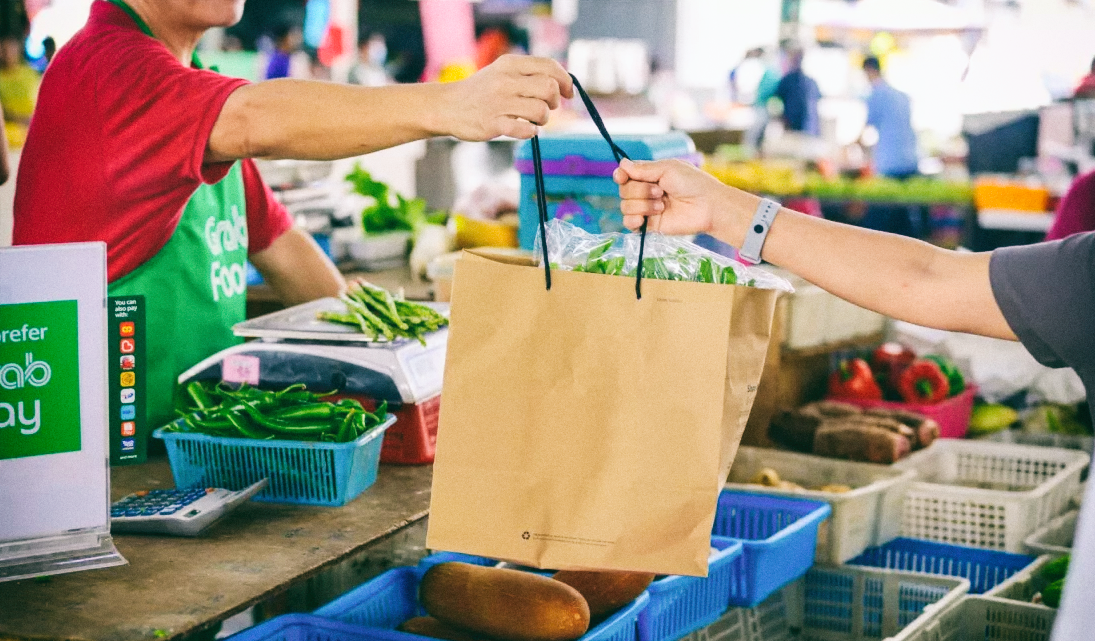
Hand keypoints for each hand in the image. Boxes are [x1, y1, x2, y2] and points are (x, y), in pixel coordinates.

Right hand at [444, 55, 573, 140]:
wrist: (447, 106)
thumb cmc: (481, 92)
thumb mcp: (502, 72)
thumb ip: (528, 74)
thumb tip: (562, 84)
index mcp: (510, 64)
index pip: (549, 66)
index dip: (565, 80)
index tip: (568, 93)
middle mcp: (505, 80)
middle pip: (549, 88)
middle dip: (554, 102)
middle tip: (546, 108)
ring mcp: (499, 102)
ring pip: (541, 110)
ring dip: (543, 119)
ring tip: (532, 120)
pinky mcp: (493, 124)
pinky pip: (526, 130)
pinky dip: (531, 131)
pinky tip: (524, 129)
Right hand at [614, 159, 751, 237]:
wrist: (707, 206)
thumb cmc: (692, 183)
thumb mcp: (667, 169)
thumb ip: (643, 168)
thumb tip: (621, 164)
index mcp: (650, 176)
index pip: (624, 175)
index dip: (620, 176)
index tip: (622, 177)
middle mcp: (645, 192)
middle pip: (623, 190)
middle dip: (640, 190)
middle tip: (661, 191)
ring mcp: (646, 209)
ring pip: (625, 206)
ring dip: (642, 204)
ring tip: (662, 205)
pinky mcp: (649, 226)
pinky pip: (628, 223)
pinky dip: (633, 219)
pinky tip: (644, 218)